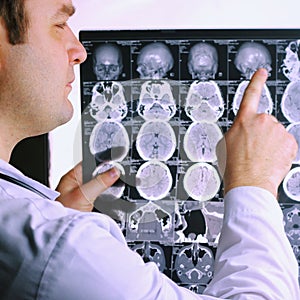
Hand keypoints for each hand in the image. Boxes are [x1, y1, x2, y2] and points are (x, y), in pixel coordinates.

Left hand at [55, 163, 119, 211]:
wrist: (63, 236)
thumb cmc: (62, 213)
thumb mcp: (83, 195)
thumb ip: (99, 181)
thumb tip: (114, 171)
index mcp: (72, 177)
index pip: (90, 162)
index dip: (102, 162)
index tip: (115, 165)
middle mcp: (78, 185)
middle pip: (97, 174)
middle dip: (107, 175)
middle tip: (117, 177)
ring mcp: (84, 195)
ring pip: (100, 186)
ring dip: (108, 187)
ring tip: (114, 188)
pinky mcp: (89, 205)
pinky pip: (101, 197)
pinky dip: (108, 197)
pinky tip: (111, 199)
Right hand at [217, 68, 297, 196]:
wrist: (249, 183)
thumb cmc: (235, 167)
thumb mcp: (225, 144)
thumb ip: (236, 131)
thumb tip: (243, 131)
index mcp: (244, 120)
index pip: (250, 95)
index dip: (256, 81)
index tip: (262, 72)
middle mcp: (263, 121)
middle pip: (264, 121)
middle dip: (261, 132)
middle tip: (253, 149)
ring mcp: (278, 131)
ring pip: (275, 133)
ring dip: (270, 142)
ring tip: (261, 157)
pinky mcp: (290, 142)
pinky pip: (285, 143)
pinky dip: (280, 150)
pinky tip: (270, 159)